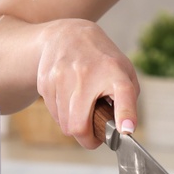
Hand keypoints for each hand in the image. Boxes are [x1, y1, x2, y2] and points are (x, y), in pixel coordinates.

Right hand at [35, 18, 139, 149]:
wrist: (68, 34)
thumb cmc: (101, 60)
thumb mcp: (124, 73)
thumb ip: (127, 102)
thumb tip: (123, 130)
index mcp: (114, 72)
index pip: (122, 95)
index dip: (125, 115)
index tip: (126, 130)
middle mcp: (86, 74)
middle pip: (78, 126)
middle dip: (87, 138)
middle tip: (94, 134)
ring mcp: (62, 77)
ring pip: (64, 124)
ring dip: (73, 125)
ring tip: (81, 108)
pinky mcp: (46, 82)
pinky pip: (54, 114)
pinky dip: (62, 114)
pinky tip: (68, 98)